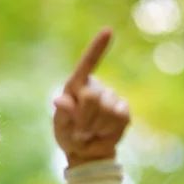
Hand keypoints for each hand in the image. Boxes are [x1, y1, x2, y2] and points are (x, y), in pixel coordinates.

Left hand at [53, 28, 130, 168]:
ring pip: (107, 110)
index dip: (98, 48)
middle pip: (92, 98)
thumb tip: (60, 101)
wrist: (87, 153)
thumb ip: (62, 114)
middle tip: (79, 132)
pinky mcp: (124, 110)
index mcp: (76, 85)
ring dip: (96, 128)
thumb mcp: (60, 126)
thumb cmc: (69, 135)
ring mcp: (111, 97)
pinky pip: (119, 117)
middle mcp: (95, 87)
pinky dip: (110, 130)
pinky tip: (104, 132)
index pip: (87, 64)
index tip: (109, 31)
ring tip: (91, 132)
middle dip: (84, 119)